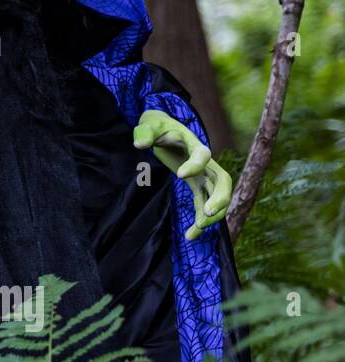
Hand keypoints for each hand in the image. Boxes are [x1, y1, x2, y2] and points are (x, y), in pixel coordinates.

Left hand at [132, 109, 231, 240]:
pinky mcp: (197, 185)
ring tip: (198, 229)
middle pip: (222, 180)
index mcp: (194, 144)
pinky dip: (200, 220)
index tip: (180, 176)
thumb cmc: (157, 126)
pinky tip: (190, 236)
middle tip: (208, 213)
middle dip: (220, 197)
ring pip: (218, 196)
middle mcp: (205, 161)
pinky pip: (204, 204)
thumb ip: (145, 132)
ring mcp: (203, 175)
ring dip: (213, 214)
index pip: (203, 154)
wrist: (163, 129)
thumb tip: (139, 144)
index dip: (195, 165)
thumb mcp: (149, 125)